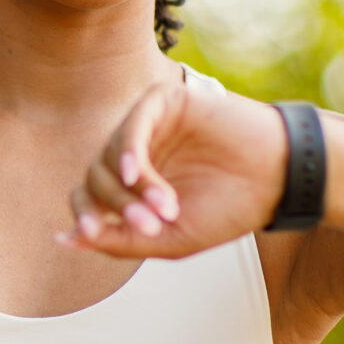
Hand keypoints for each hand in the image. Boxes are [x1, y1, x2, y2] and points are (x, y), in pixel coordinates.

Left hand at [59, 78, 291, 257]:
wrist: (278, 180)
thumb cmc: (228, 210)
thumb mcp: (169, 239)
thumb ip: (118, 241)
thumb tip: (64, 239)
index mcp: (129, 188)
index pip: (86, 199)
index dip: (84, 218)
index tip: (91, 234)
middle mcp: (132, 155)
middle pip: (94, 180)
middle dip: (119, 208)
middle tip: (154, 224)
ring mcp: (146, 128)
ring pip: (110, 156)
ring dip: (134, 188)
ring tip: (169, 208)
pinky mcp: (164, 103)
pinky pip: (131, 125)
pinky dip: (129, 151)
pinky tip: (135, 174)